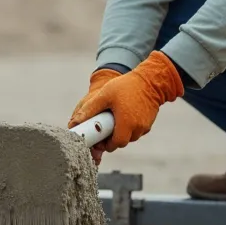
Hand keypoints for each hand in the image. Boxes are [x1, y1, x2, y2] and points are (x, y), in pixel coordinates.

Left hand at [68, 52, 183, 163]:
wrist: (151, 80)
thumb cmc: (127, 86)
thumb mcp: (105, 95)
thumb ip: (90, 109)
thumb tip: (75, 122)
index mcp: (126, 123)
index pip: (115, 144)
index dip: (107, 144)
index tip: (100, 139)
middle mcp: (137, 128)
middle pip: (122, 142)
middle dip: (113, 139)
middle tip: (105, 130)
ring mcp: (145, 126)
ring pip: (130, 137)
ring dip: (122, 133)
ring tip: (114, 121)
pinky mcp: (149, 123)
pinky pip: (137, 131)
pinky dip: (130, 127)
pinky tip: (124, 116)